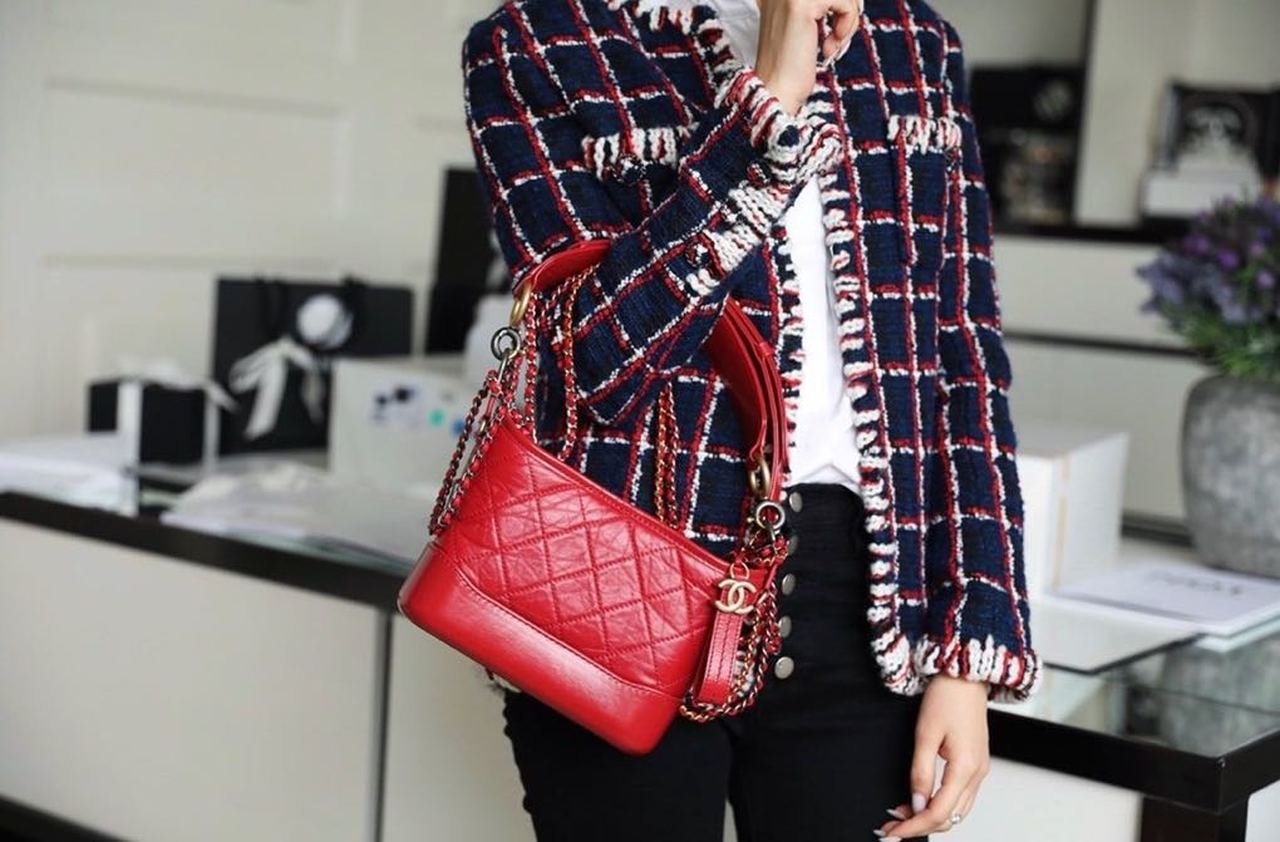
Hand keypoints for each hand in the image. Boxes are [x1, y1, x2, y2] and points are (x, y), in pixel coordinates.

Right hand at [754, 0, 862, 113]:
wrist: (777, 91)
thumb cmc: (791, 66)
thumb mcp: (806, 24)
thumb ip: (820, 5)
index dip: (839, 6)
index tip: (836, 28)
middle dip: (846, 8)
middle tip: (838, 37)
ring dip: (848, 19)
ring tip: (834, 42)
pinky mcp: (801, 4)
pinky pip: (844, 2)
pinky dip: (847, 25)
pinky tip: (830, 46)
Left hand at [875, 675, 990, 839]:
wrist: (965, 676)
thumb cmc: (946, 697)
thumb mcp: (925, 734)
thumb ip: (920, 773)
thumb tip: (917, 805)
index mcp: (966, 767)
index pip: (939, 812)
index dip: (914, 826)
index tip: (893, 833)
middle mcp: (977, 773)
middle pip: (950, 817)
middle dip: (920, 827)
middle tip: (891, 829)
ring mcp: (980, 770)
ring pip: (957, 811)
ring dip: (930, 819)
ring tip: (901, 819)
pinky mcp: (976, 764)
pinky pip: (960, 797)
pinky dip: (941, 806)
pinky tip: (920, 803)